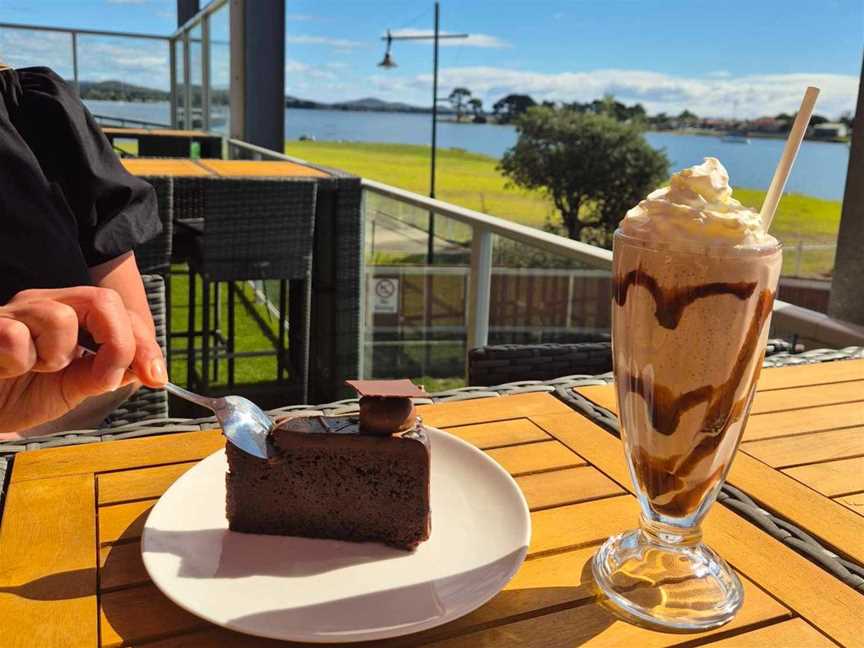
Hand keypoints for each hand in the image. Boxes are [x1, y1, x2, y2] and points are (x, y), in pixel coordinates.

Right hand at [0, 286, 166, 435]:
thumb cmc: (19, 392)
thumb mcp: (75, 386)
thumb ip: (110, 373)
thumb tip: (151, 370)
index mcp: (71, 312)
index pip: (122, 311)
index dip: (145, 343)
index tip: (157, 377)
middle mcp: (44, 303)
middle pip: (101, 301)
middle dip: (118, 344)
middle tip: (105, 379)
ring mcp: (13, 312)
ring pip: (60, 317)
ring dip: (59, 356)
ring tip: (39, 370)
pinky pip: (16, 337)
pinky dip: (20, 362)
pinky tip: (9, 371)